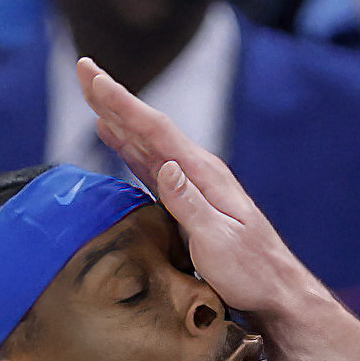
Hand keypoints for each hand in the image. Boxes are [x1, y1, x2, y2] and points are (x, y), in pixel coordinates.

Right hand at [81, 59, 325, 320]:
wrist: (276, 291)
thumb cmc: (250, 271)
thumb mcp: (218, 241)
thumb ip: (190, 204)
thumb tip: (165, 166)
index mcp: (204, 174)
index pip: (156, 130)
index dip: (122, 104)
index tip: (95, 78)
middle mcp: (198, 171)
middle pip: (148, 127)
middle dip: (114, 99)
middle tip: (83, 69)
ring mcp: (193, 184)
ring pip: (147, 142)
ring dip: (118, 118)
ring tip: (93, 95)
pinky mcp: (187, 200)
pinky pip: (150, 165)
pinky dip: (129, 147)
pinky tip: (116, 138)